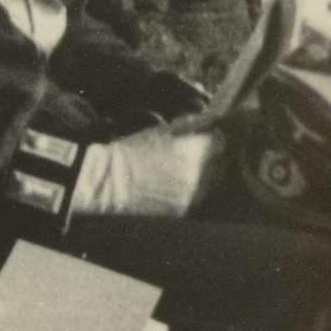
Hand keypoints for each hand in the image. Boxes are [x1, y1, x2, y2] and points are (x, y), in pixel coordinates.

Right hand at [80, 127, 223, 218]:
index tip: (207, 139)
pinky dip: (191, 192)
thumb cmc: (131, 152)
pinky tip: (174, 187)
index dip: (214, 139)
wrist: (107, 184)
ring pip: (212, 183)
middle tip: (195, 156)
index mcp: (200, 148)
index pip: (223, 141)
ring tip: (183, 173)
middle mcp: (203, 172)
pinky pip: (197, 198)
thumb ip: (191, 124)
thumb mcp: (162, 130)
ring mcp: (195, 194)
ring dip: (205, 177)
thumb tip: (208, 120)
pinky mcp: (184, 210)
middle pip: (221, 163)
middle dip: (212, 158)